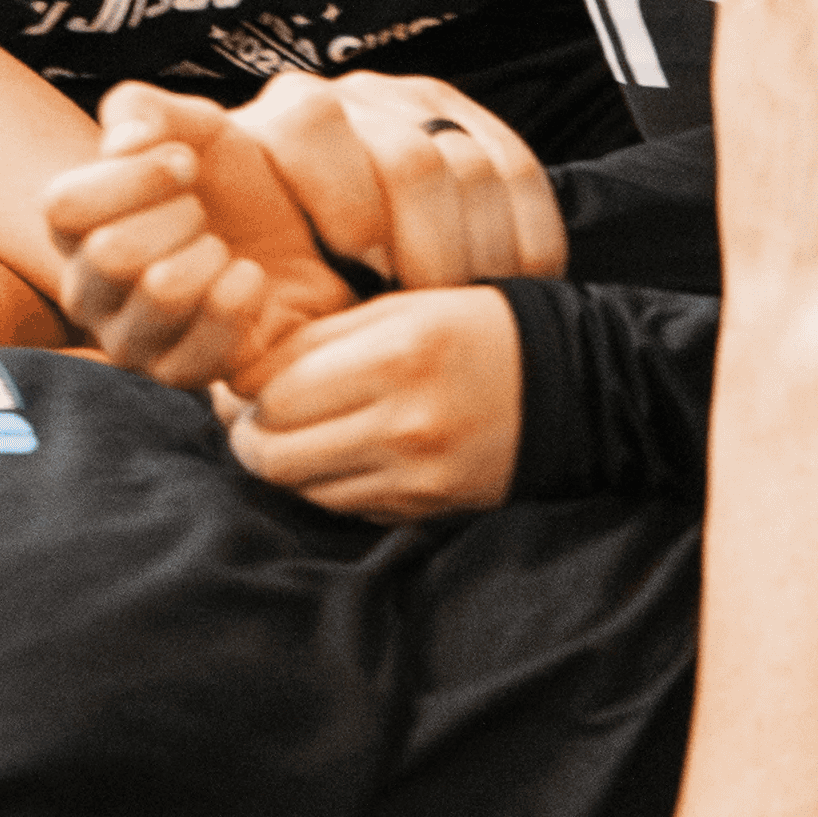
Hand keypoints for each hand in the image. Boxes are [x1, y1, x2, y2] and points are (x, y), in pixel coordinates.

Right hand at [43, 86, 357, 388]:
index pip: (64, 206)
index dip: (133, 175)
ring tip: (224, 248)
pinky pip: (200, 348)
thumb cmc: (234, 184)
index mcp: (76, 230)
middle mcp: (89, 293)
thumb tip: (124, 141)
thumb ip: (144, 111)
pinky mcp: (180, 378)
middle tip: (205, 213)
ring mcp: (131, 342)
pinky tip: (249, 279)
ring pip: (160, 293)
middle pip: (111, 252)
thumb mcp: (194, 126)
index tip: (186, 163)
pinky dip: (238, 299)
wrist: (304, 239)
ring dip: (208, 255)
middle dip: (178, 216)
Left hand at [216, 287, 522, 517]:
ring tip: (290, 434)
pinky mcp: (426, 509)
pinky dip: (324, 485)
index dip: (243, 388)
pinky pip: (342, 507)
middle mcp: (404, 422)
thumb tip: (243, 373)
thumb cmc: (479, 330)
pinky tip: (335, 455)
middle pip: (275, 452)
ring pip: (301, 488)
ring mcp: (415, 475)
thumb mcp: (404, 307)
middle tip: (250, 416)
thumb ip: (322, 337)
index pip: (276, 389)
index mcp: (396, 354)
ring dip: (283, 464)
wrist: (576, 387)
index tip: (240, 379)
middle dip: (248, 435)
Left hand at [235, 70, 567, 288]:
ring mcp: (416, 103)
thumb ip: (255, 294)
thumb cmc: (279, 278)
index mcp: (280, 125)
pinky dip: (528, 236)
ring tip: (469, 303)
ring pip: (472, 167)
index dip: (346, 203)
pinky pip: (520, 170)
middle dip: (430, 247)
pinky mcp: (472, 119)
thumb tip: (258, 343)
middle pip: (411, 160)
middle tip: (429, 303)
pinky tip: (523, 280)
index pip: (312, 129)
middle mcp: (352, 99)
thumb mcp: (254, 283)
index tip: (362, 269)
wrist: (328, 237)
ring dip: (481, 251)